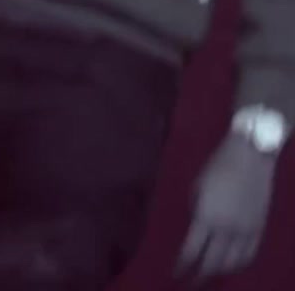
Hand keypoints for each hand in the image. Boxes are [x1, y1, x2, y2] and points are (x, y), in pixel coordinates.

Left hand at [175, 133, 277, 279]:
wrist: (250, 156)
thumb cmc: (217, 166)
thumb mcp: (197, 188)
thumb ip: (197, 212)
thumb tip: (197, 229)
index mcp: (206, 217)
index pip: (192, 250)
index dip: (183, 264)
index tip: (176, 272)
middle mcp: (227, 228)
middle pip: (213, 261)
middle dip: (200, 274)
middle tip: (191, 280)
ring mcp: (246, 229)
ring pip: (233, 262)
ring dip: (220, 270)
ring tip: (210, 273)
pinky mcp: (260, 227)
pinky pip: (250, 253)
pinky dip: (239, 262)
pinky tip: (231, 264)